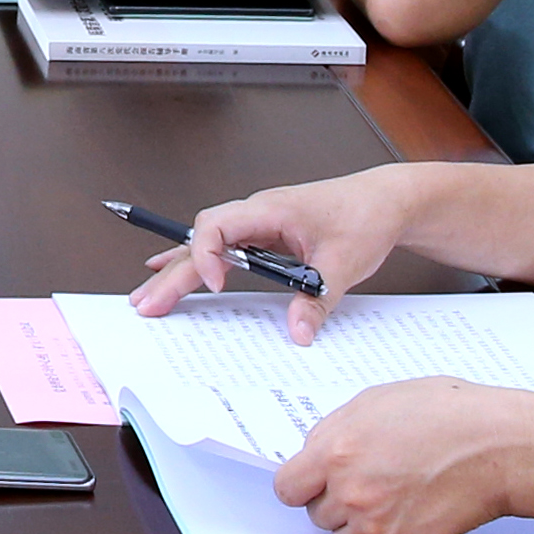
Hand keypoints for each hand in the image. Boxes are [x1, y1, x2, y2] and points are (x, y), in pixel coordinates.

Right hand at [119, 170, 417, 338]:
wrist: (386, 200)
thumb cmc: (365, 216)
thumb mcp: (344, 263)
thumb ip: (317, 300)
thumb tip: (297, 333)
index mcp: (270, 209)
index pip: (217, 225)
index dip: (207, 256)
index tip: (215, 286)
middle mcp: (257, 213)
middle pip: (201, 241)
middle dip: (173, 274)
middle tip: (147, 304)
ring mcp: (259, 223)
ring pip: (207, 243)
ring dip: (179, 269)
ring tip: (150, 295)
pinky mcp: (265, 234)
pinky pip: (223, 246)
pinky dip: (199, 260)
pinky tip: (174, 269)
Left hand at [276, 380, 533, 533]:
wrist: (500, 447)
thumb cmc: (447, 415)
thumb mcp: (376, 401)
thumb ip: (334, 431)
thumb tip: (313, 455)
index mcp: (335, 453)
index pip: (287, 489)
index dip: (302, 484)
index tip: (313, 483)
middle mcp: (350, 494)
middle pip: (317, 515)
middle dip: (335, 500)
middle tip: (371, 480)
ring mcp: (376, 526)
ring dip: (361, 523)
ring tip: (396, 494)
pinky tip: (415, 510)